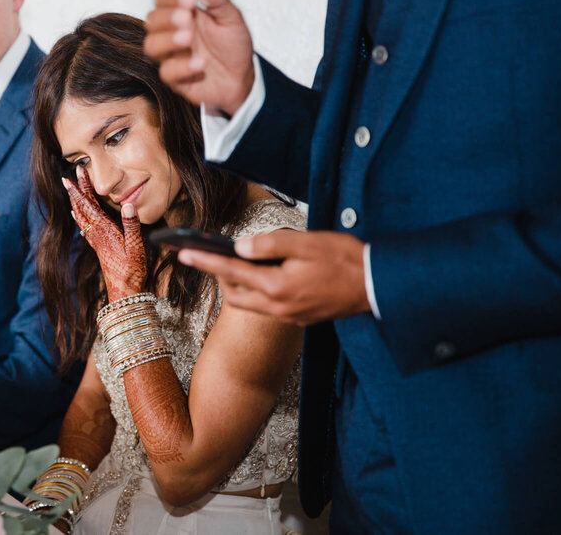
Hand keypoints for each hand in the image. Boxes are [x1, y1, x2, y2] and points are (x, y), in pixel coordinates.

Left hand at [63, 166, 145, 300]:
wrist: (124, 291)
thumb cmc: (132, 270)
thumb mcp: (136, 246)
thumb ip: (132, 225)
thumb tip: (128, 204)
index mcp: (105, 230)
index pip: (89, 204)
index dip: (81, 188)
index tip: (74, 174)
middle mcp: (97, 234)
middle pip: (83, 207)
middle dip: (76, 190)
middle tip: (69, 175)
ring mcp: (96, 241)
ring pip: (81, 216)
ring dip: (76, 201)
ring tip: (70, 190)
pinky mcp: (98, 247)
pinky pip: (85, 227)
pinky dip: (79, 216)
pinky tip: (75, 215)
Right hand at [144, 0, 254, 116]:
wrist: (242, 76)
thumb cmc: (233, 45)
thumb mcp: (232, 18)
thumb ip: (218, 1)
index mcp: (183, 13)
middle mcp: (172, 33)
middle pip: (151, 21)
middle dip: (167, 18)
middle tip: (187, 18)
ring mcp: (171, 56)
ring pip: (151, 46)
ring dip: (167, 40)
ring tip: (188, 38)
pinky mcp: (175, 79)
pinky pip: (167, 73)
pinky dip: (182, 67)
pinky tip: (201, 63)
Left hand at [178, 229, 370, 324]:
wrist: (377, 286)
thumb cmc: (345, 260)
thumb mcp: (307, 243)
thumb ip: (271, 245)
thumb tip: (240, 247)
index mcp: (277, 287)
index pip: (230, 272)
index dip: (204, 261)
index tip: (182, 253)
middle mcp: (279, 307)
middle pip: (235, 293)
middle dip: (218, 275)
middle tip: (208, 255)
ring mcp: (290, 316)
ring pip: (250, 303)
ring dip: (238, 285)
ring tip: (234, 263)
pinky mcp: (301, 318)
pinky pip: (268, 307)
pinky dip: (257, 292)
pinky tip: (264, 276)